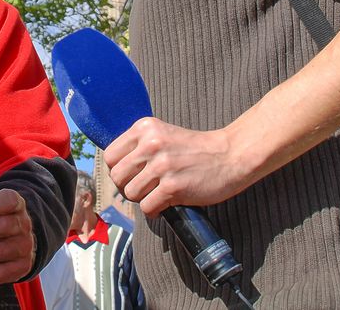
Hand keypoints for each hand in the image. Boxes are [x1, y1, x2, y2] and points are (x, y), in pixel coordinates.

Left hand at [103, 117, 254, 217]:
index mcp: (144, 128)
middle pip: (117, 176)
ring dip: (143, 199)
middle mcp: (151, 144)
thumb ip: (139, 146)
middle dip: (128, 187)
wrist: (230, 155)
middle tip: (144, 188)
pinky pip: (147, 207)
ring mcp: (162, 165)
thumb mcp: (162, 135)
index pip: (110, 156)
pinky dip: (154, 211)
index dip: (118, 169)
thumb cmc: (194, 149)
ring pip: (130, 193)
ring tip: (158, 194)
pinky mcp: (173, 186)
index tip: (132, 174)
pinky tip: (166, 203)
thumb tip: (113, 169)